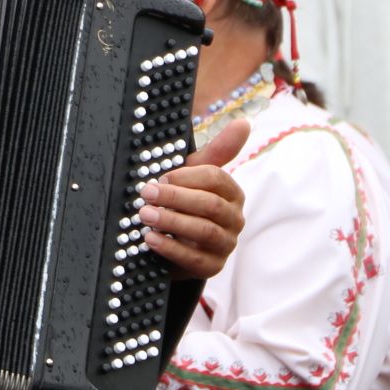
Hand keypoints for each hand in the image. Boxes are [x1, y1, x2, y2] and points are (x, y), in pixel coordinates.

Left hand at [140, 118, 248, 278]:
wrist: (178, 242)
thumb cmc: (186, 202)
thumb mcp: (195, 175)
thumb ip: (218, 151)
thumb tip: (244, 123)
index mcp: (232, 193)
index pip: (217, 179)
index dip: (187, 176)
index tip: (161, 175)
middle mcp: (234, 218)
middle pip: (209, 204)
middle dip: (175, 198)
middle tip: (146, 194)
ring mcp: (225, 244)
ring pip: (203, 230)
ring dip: (171, 221)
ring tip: (144, 215)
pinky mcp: (212, 266)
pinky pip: (194, 259)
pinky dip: (170, 248)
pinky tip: (150, 238)